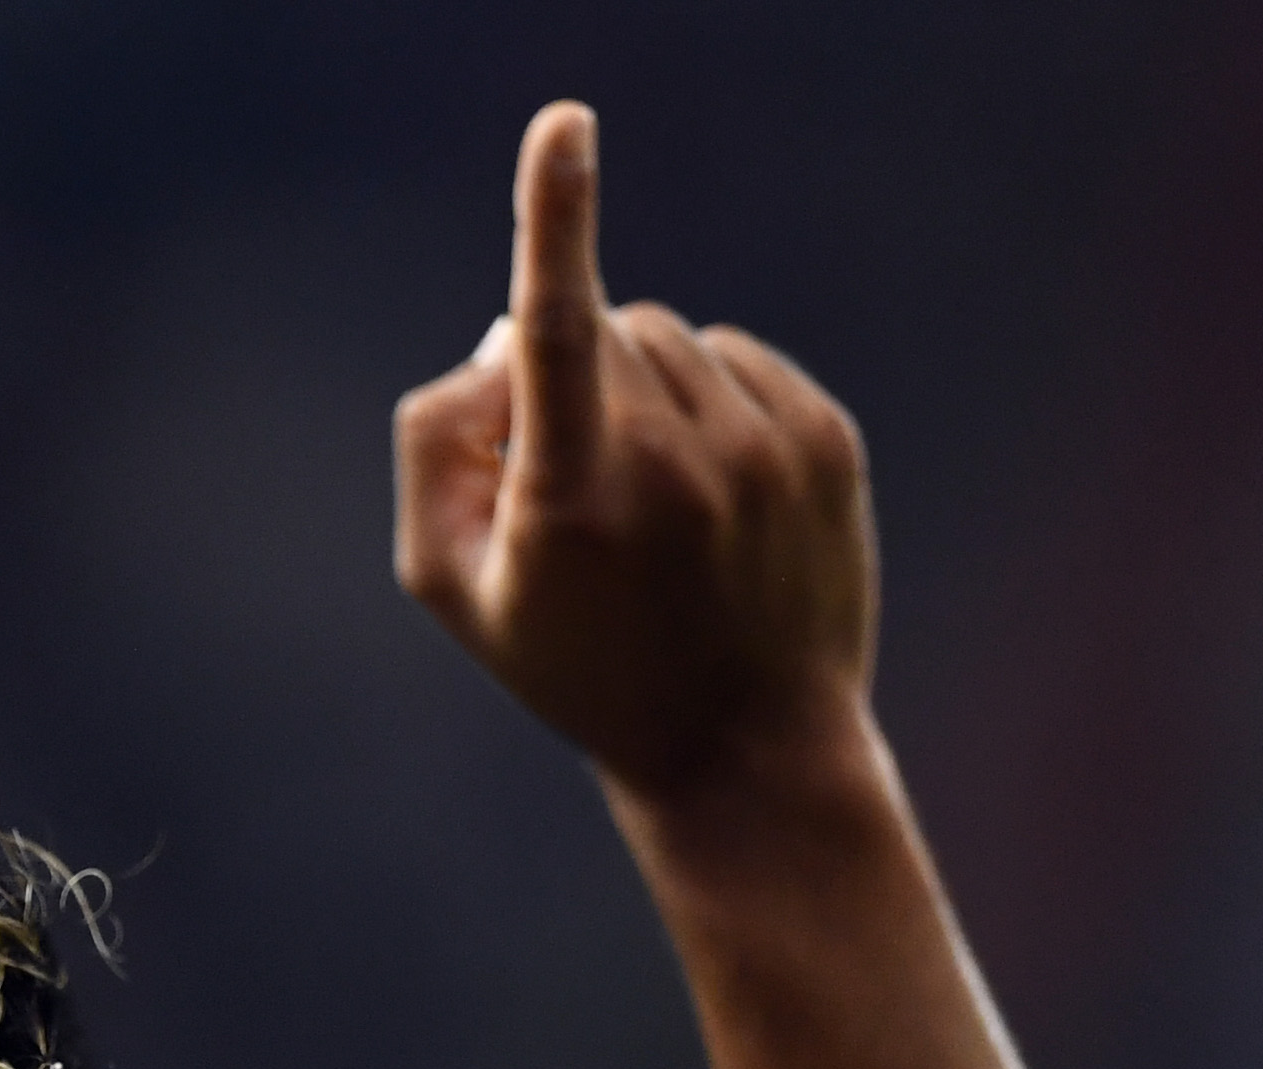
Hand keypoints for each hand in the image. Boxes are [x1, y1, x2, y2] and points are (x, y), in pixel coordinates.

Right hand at [394, 105, 877, 811]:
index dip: (554, 218)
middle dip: (570, 377)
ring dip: (641, 392)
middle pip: (601, 328)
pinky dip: (708, 405)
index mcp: (573, 498)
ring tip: (649, 504)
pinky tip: (709, 497)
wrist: (742, 747)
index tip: (565, 127)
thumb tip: (505, 335)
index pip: (557, 331)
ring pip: (670, 340)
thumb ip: (436, 446)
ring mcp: (762, 449)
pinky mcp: (825, 441)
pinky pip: (738, 360)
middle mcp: (676, 463)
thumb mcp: (450, 583)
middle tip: (571, 488)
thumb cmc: (572, 664)